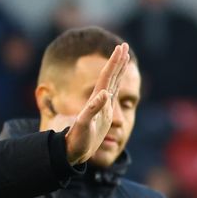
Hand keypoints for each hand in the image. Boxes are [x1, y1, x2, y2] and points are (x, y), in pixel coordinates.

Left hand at [61, 43, 129, 164]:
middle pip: (110, 77)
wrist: (71, 151)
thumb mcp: (84, 125)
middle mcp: (99, 101)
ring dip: (117, 71)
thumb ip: (92, 109)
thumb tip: (104, 94)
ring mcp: (102, 107)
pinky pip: (111, 98)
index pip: (106, 77)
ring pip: (111, 85)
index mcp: (95, 100)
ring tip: (124, 58)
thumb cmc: (77, 140)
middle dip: (118, 62)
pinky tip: (115, 84)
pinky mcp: (103, 116)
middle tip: (125, 46)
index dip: (114, 63)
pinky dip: (115, 89)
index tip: (122, 48)